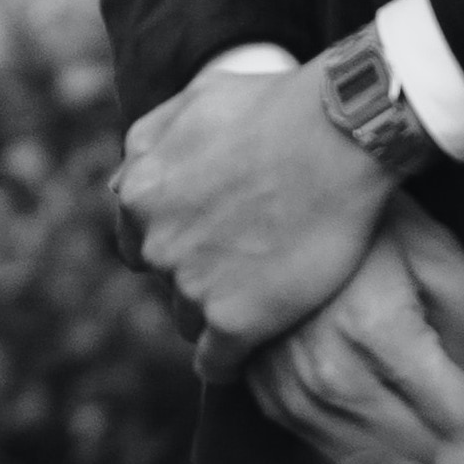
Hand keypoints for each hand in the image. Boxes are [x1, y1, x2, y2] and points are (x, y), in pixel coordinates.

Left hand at [119, 59, 397, 358]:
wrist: (338, 135)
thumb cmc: (275, 106)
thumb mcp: (191, 100)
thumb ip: (150, 140)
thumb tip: (125, 176)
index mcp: (138, 192)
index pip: (138, 237)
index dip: (173, 239)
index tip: (205, 240)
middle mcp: (154, 241)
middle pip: (166, 276)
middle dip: (195, 271)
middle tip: (241, 266)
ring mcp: (191, 284)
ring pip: (188, 317)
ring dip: (214, 312)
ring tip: (253, 306)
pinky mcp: (235, 320)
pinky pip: (215, 362)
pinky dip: (226, 363)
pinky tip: (242, 359)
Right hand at [241, 216, 463, 463]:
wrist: (283, 198)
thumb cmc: (366, 221)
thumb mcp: (436, 253)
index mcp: (380, 331)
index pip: (457, 415)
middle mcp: (331, 366)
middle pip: (416, 443)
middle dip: (458, 446)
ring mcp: (292, 381)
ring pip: (366, 455)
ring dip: (411, 461)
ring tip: (438, 454)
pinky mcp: (266, 385)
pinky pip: (319, 443)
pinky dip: (357, 456)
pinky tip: (384, 451)